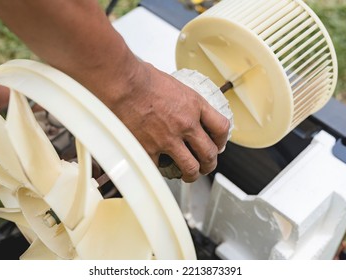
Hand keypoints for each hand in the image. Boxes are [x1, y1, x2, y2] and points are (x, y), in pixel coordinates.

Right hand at [106, 61, 229, 181]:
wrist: (123, 84)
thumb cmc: (142, 78)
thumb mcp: (174, 85)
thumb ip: (181, 100)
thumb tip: (179, 104)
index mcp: (194, 106)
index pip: (221, 128)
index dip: (222, 140)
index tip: (217, 144)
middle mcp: (186, 124)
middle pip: (209, 153)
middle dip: (209, 164)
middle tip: (205, 166)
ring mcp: (169, 139)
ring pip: (190, 167)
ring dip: (192, 174)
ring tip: (187, 175)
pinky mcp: (150, 148)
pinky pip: (159, 168)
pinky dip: (159, 169)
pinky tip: (159, 167)